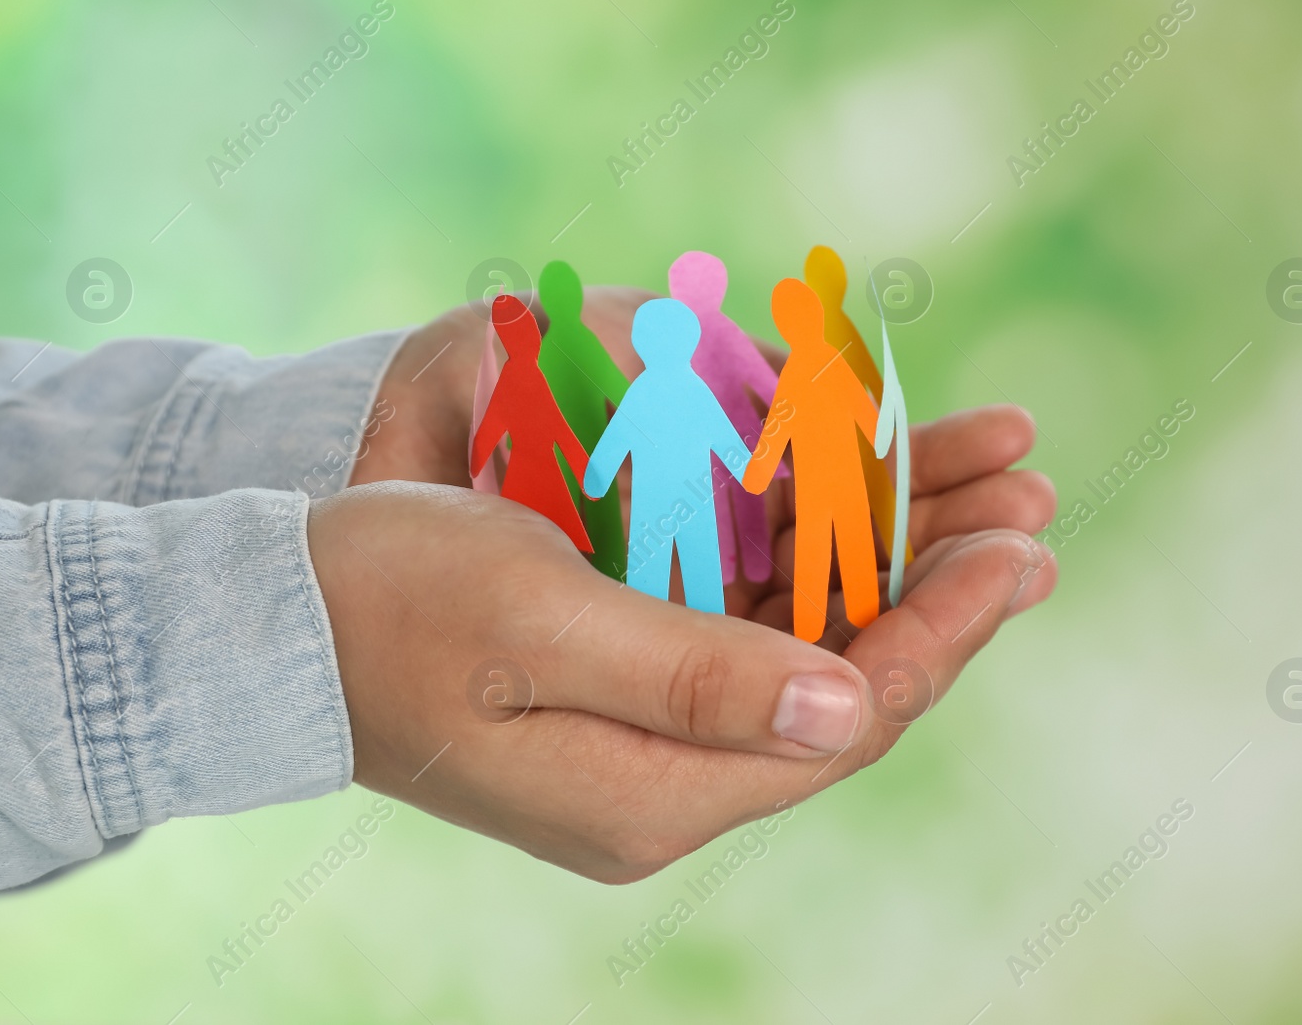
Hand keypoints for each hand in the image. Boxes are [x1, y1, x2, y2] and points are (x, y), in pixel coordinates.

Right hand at [309, 475, 1053, 881]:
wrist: (272, 624)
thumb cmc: (390, 601)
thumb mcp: (540, 626)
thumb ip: (697, 676)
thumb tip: (854, 704)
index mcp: (654, 794)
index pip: (847, 721)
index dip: (943, 634)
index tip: (1020, 550)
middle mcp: (664, 789)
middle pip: (844, 693)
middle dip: (938, 600)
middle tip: (1029, 513)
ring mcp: (644, 749)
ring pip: (805, 664)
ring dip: (886, 581)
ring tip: (977, 507)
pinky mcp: (622, 702)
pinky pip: (748, 644)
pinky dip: (811, 583)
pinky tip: (861, 527)